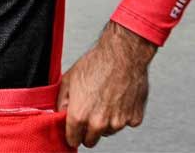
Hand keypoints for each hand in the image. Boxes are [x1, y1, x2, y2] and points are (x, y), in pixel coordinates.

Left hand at [58, 21, 156, 147]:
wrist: (122, 55)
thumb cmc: (96, 64)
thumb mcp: (68, 80)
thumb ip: (62, 102)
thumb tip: (60, 114)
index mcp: (80, 116)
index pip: (73, 140)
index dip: (72, 134)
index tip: (74, 130)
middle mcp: (99, 123)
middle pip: (91, 140)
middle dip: (88, 131)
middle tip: (89, 113)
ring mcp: (118, 122)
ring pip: (109, 132)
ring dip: (106, 122)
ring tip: (105, 100)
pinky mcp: (134, 118)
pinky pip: (126, 123)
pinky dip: (123, 115)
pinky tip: (119, 98)